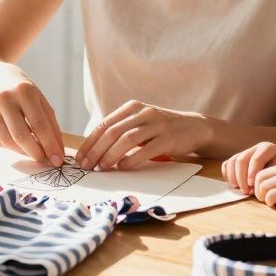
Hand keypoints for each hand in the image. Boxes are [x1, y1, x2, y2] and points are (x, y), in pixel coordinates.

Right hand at [0, 66, 64, 165]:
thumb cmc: (25, 96)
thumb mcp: (42, 103)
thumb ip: (51, 127)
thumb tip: (57, 153)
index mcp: (25, 91)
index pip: (39, 124)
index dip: (49, 145)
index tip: (57, 160)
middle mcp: (4, 98)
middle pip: (21, 136)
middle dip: (36, 153)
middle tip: (45, 161)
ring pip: (8, 142)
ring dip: (24, 152)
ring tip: (33, 150)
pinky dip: (11, 147)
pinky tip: (17, 141)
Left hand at [75, 100, 210, 170]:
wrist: (195, 128)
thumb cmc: (161, 129)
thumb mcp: (140, 123)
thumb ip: (121, 130)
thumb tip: (94, 149)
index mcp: (132, 107)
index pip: (105, 124)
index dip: (90, 142)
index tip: (80, 157)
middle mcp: (143, 113)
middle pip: (113, 132)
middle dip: (96, 150)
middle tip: (87, 166)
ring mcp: (157, 125)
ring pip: (127, 139)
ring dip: (111, 155)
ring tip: (102, 168)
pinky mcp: (168, 138)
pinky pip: (146, 149)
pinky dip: (131, 159)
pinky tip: (123, 167)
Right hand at [222, 142, 275, 194]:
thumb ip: (271, 176)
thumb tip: (258, 187)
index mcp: (267, 148)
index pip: (256, 159)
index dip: (252, 173)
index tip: (252, 186)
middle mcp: (254, 148)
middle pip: (241, 160)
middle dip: (241, 177)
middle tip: (246, 191)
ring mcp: (245, 152)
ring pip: (232, 161)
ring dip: (233, 177)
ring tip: (239, 189)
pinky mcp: (238, 158)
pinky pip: (227, 164)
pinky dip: (227, 174)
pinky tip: (234, 184)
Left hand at [252, 161, 275, 209]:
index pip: (264, 171)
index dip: (260, 183)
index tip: (264, 192)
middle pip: (258, 177)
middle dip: (257, 189)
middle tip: (264, 199)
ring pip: (261, 186)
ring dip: (263, 197)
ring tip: (271, 203)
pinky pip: (270, 196)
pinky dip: (270, 203)